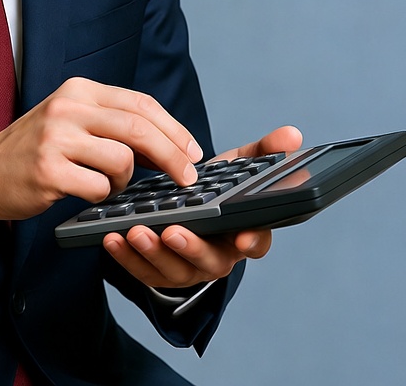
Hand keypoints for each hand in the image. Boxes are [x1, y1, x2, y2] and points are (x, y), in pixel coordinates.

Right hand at [0, 77, 203, 225]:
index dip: (173, 129)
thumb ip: (113, 122)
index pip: (140, 103)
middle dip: (172, 156)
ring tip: (108, 183)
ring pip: (122, 161)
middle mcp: (68, 107)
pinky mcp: (49, 170)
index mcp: (78, 90)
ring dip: (125, 180)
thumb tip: (170, 142)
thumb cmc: (38, 149)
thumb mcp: (72, 120)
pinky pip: (99, 188)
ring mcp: (56, 138)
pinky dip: (102, 195)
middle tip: (188, 178)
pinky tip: (86, 192)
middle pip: (139, 129)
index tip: (193, 151)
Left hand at [102, 124, 302, 287]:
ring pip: (173, 269)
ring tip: (135, 231)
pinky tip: (113, 237)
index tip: (242, 235)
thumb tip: (293, 134)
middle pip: (210, 260)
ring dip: (153, 252)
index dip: (252, 240)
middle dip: (190, 247)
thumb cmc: (215, 187)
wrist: (184, 206)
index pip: (256, 241)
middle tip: (172, 231)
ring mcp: (186, 266)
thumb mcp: (238, 167)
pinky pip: (142, 270)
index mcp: (242, 231)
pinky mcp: (157, 270)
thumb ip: (264, 151)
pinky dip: (126, 257)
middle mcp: (217, 254)